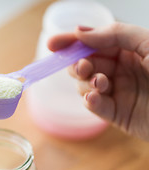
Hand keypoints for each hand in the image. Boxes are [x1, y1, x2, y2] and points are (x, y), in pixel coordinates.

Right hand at [48, 23, 148, 140]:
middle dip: (78, 64)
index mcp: (128, 50)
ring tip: (101, 84)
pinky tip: (95, 97)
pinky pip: (94, 106)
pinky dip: (89, 101)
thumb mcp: (148, 43)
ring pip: (84, 85)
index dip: (71, 42)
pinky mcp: (116, 114)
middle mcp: (120, 70)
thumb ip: (114, 34)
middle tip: (84, 67)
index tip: (52, 44)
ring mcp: (117, 92)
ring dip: (86, 83)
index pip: (92, 43)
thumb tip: (80, 32)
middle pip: (84, 64)